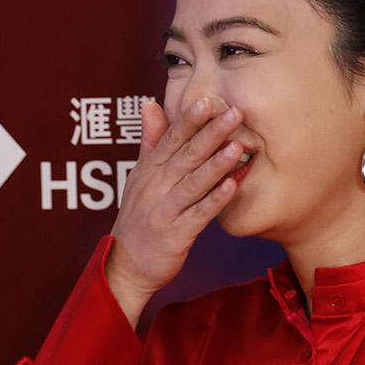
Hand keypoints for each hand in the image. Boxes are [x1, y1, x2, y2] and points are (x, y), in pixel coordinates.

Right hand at [103, 96, 244, 323]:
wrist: (126, 265)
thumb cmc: (138, 218)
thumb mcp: (139, 176)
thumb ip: (150, 141)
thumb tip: (150, 104)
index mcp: (149, 170)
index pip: (170, 139)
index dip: (189, 120)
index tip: (209, 100)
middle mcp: (155, 187)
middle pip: (185, 156)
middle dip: (210, 133)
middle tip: (235, 113)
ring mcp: (164, 211)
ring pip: (192, 183)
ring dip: (215, 164)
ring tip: (238, 146)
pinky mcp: (175, 234)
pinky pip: (197, 215)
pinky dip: (214, 201)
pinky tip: (231, 187)